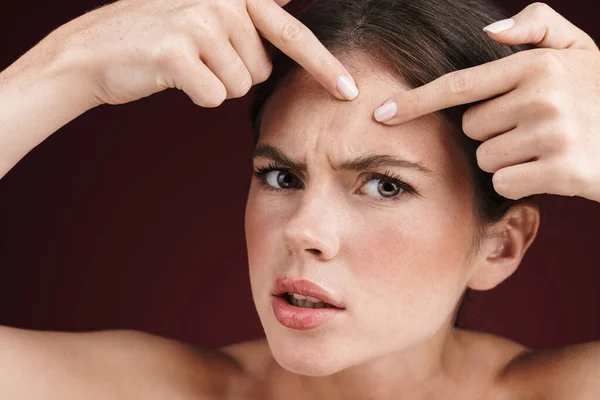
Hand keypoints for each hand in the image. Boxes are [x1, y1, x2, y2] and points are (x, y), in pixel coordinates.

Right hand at [53, 0, 358, 106]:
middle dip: (237, 73)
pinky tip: (172, 75)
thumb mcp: (205, 17)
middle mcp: (223, 0)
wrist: (96, 49)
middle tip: (199, 56)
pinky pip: (214, 95)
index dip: (323, 63)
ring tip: (184, 62)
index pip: (291, 33)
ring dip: (215, 84)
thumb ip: (248, 24)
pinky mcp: (178, 51)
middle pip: (262, 68)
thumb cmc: (159, 40)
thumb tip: (287, 51)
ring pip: (240, 84)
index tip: (352, 90)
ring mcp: (200, 22)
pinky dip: (196, 94)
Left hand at [372, 3, 599, 202]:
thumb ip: (538, 25)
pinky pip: (505, 183)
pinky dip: (520, 182)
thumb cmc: (599, 94)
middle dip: (493, 131)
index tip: (382, 113)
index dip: (416, 101)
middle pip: (471, 128)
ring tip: (544, 147)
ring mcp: (552, 134)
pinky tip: (550, 170)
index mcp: (535, 65)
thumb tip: (489, 30)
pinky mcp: (561, 171)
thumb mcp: (578, 50)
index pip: (459, 86)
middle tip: (533, 127)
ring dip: (507, 158)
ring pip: (485, 159)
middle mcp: (541, 96)